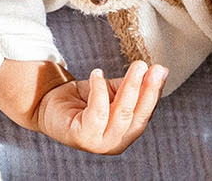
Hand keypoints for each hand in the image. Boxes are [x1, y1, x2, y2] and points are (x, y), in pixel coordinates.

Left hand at [33, 62, 167, 153]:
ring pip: (120, 115)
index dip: (154, 92)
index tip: (160, 70)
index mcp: (127, 133)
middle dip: (144, 89)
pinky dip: (99, 92)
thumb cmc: (84, 99)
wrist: (51, 104)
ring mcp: (99, 143)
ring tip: (135, 67)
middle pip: (135, 115)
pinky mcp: (82, 137)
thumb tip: (160, 71)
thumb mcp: (113, 91)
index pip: (145, 113)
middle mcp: (116, 142)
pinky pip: (96, 113)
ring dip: (130, 88)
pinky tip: (98, 74)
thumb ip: (133, 86)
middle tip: (147, 66)